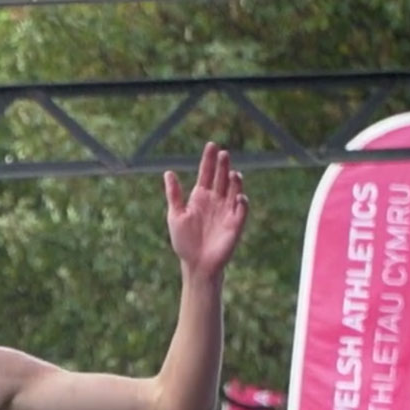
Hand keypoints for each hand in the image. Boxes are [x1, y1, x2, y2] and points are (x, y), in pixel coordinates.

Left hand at [164, 142, 249, 277]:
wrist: (196, 264)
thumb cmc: (184, 241)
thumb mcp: (175, 216)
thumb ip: (174, 195)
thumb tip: (168, 172)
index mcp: (201, 196)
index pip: (206, 173)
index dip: (209, 160)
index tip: (212, 145)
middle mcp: (216, 200)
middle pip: (221, 178)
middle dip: (223, 166)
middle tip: (223, 154)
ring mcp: (227, 210)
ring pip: (233, 191)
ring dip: (234, 182)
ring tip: (233, 173)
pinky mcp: (235, 224)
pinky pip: (241, 210)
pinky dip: (241, 203)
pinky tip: (239, 196)